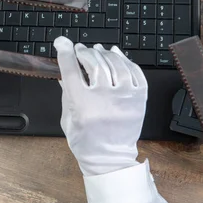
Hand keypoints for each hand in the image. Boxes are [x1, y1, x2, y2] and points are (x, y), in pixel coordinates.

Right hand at [54, 37, 147, 175]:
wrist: (110, 159)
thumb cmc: (86, 142)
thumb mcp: (67, 117)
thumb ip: (66, 92)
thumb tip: (64, 69)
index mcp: (82, 106)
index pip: (71, 70)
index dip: (65, 53)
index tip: (62, 43)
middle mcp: (104, 100)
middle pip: (94, 63)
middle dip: (84, 52)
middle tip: (80, 49)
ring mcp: (125, 99)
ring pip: (115, 64)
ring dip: (104, 53)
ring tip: (98, 50)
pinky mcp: (139, 100)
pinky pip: (135, 71)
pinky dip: (125, 60)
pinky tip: (117, 55)